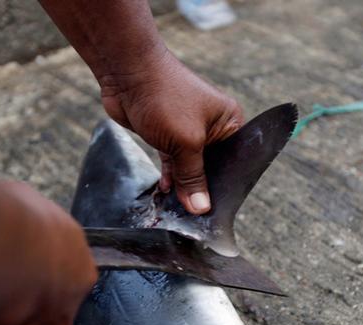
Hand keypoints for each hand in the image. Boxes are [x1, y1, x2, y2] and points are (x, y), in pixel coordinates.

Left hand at [99, 51, 243, 214]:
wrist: (127, 73)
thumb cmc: (165, 98)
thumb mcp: (186, 143)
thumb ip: (194, 177)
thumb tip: (202, 208)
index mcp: (228, 122)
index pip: (234, 161)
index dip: (225, 185)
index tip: (217, 209)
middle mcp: (212, 126)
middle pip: (212, 167)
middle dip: (202, 188)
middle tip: (196, 214)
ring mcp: (188, 130)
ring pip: (190, 166)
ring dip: (183, 185)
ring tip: (179, 208)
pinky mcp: (167, 135)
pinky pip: (173, 162)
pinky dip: (170, 176)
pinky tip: (166, 191)